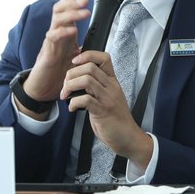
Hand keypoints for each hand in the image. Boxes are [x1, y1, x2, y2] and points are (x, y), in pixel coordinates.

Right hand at [16, 0, 89, 117]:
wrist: (43, 88)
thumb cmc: (58, 71)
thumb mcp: (74, 56)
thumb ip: (82, 45)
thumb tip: (96, 40)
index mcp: (63, 32)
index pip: (65, 9)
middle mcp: (55, 33)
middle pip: (60, 10)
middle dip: (72, 1)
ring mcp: (50, 42)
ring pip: (57, 20)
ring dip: (71, 13)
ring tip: (84, 10)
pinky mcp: (47, 53)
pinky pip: (53, 38)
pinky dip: (63, 32)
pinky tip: (72, 30)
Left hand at [63, 49, 152, 167]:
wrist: (128, 138)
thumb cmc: (116, 119)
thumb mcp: (108, 97)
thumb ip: (96, 86)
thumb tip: (77, 78)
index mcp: (112, 81)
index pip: (103, 58)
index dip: (87, 55)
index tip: (74, 63)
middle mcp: (111, 87)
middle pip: (90, 67)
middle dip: (71, 74)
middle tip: (65, 85)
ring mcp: (108, 99)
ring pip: (86, 80)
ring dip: (70, 86)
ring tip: (66, 96)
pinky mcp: (103, 111)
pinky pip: (85, 100)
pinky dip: (73, 103)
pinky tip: (72, 108)